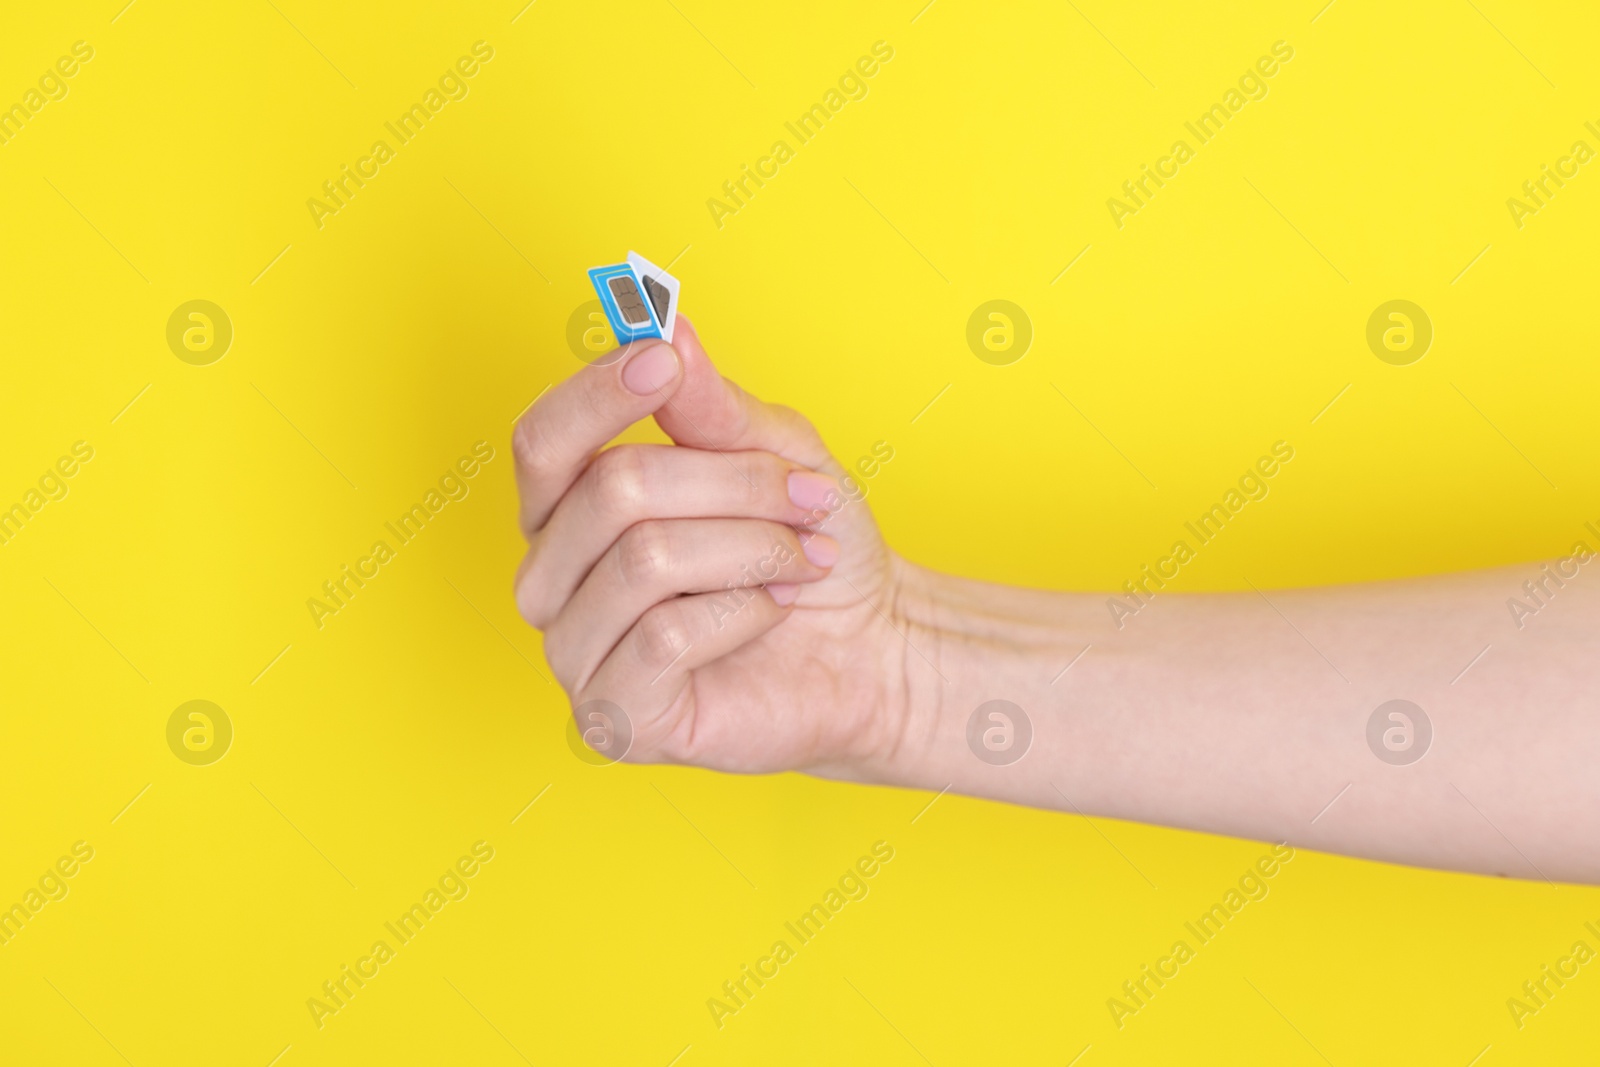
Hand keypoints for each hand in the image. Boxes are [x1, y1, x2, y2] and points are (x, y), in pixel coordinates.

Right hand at [512, 317, 914, 774]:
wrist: (871, 648)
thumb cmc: (809, 548)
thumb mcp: (773, 453)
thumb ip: (708, 402)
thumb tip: (662, 325)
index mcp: (570, 510)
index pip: (543, 440)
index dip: (596, 393)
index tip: (661, 359)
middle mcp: (553, 579)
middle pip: (611, 489)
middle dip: (733, 483)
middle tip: (810, 497)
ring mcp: (575, 652)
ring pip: (645, 559)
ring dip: (750, 547)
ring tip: (800, 559)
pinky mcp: (614, 716)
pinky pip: (665, 636)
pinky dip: (743, 611)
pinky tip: (768, 615)